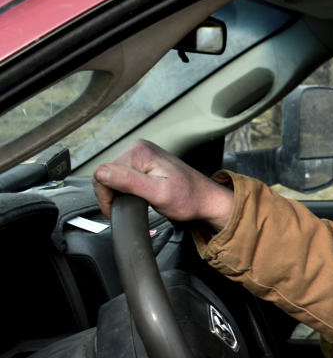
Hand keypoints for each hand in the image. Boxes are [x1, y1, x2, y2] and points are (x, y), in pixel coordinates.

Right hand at [92, 139, 233, 231]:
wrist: (205, 200)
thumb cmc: (189, 199)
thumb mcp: (158, 194)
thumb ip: (129, 182)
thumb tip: (101, 172)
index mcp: (139, 152)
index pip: (102, 173)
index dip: (106, 196)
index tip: (117, 209)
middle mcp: (139, 148)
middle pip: (107, 174)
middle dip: (113, 195)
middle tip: (131, 208)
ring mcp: (142, 154)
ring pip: (113, 176)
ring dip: (120, 193)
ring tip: (137, 203)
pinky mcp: (144, 162)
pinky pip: (123, 176)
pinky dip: (126, 189)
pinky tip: (138, 197)